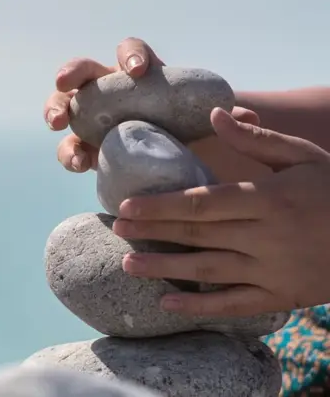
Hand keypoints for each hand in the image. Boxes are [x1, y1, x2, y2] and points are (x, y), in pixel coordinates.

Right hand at [45, 38, 258, 172]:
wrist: (174, 160)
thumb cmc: (190, 132)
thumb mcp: (207, 122)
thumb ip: (223, 119)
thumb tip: (245, 116)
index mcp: (139, 76)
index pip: (130, 53)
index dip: (132, 57)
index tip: (139, 72)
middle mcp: (109, 90)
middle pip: (83, 70)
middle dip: (72, 73)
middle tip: (66, 83)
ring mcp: (92, 118)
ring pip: (64, 104)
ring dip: (54, 108)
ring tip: (57, 122)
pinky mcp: (85, 147)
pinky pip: (69, 147)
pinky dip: (69, 153)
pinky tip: (78, 163)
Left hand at [114, 107, 329, 316]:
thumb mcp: (305, 157)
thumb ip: (257, 139)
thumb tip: (215, 113)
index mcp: (269, 198)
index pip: (203, 202)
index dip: (161, 206)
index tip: (127, 206)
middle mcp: (267, 236)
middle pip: (198, 234)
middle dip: (153, 233)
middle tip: (116, 230)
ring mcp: (273, 270)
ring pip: (209, 270)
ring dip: (166, 268)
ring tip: (128, 265)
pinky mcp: (282, 297)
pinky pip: (234, 304)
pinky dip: (200, 307)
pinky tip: (168, 304)